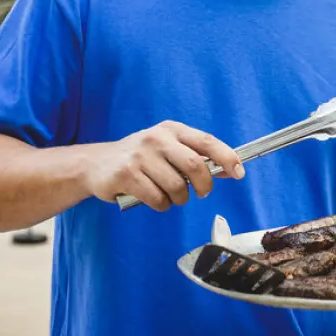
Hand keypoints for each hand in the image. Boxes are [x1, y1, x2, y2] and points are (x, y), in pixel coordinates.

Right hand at [85, 121, 244, 211]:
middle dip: (204, 185)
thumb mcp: (167, 148)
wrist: (96, 164)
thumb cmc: (140, 158)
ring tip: (171, 196)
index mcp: (172, 130)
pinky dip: (161, 205)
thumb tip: (230, 170)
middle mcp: (157, 139)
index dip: (227, 157)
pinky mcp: (126, 175)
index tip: (239, 172)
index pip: (207, 141)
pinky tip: (154, 199)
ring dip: (179, 199)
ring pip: (176, 186)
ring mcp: (140, 156)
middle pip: (195, 165)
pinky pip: (157, 198)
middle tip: (202, 193)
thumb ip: (195, 156)